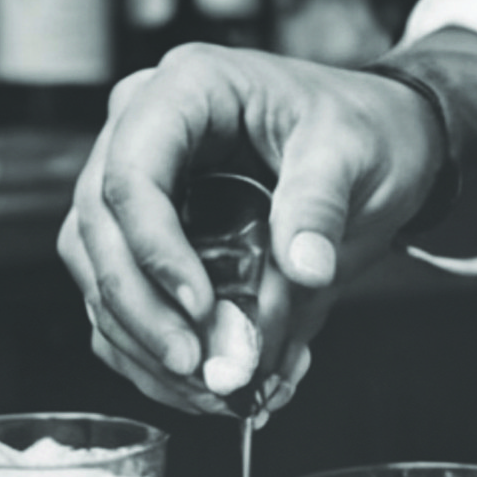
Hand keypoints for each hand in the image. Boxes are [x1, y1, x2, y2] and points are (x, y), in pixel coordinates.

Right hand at [57, 44, 446, 414]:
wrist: (379, 146)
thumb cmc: (362, 128)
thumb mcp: (353, 152)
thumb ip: (321, 206)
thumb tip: (304, 272)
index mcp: (184, 89)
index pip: (131, 172)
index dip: (154, 249)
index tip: (201, 308)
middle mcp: (142, 132)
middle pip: (98, 231)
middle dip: (141, 310)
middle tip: (197, 366)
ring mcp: (137, 188)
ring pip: (97, 275)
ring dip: (141, 342)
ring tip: (207, 387)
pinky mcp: (147, 239)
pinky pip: (121, 303)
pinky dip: (151, 353)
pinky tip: (204, 385)